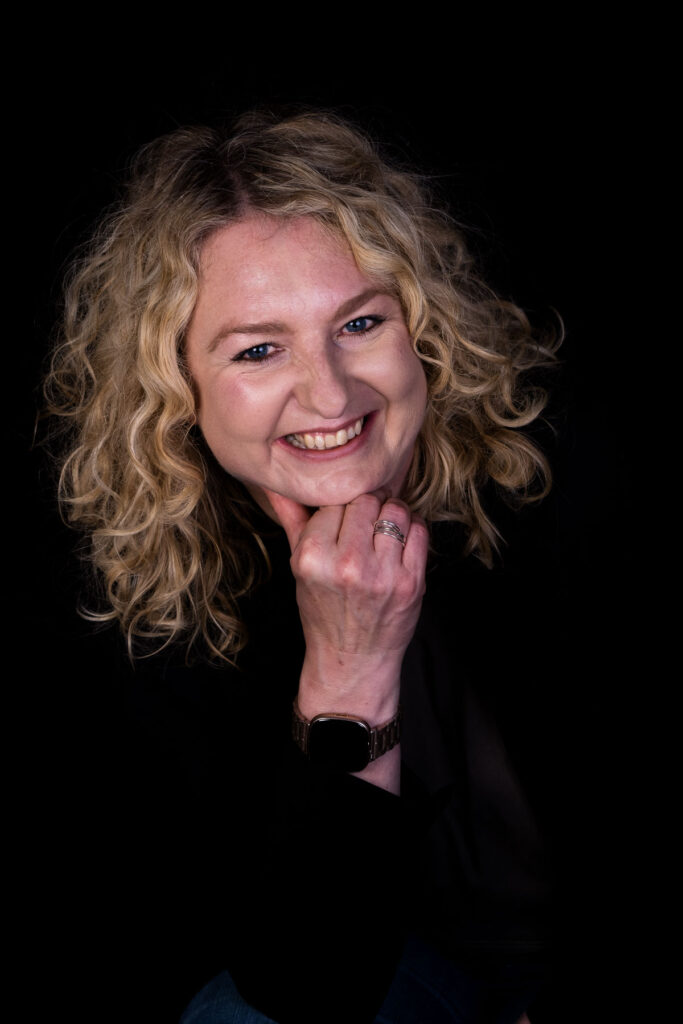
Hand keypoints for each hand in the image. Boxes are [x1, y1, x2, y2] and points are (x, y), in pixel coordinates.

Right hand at [263, 488, 428, 724]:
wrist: (352, 659)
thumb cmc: (323, 610)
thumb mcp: (299, 568)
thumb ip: (292, 520)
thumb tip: (276, 483)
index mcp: (313, 558)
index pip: (333, 502)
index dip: (338, 508)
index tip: (340, 523)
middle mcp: (348, 565)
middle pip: (366, 501)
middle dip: (365, 507)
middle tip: (363, 525)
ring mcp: (384, 574)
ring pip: (396, 510)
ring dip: (391, 514)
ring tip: (382, 530)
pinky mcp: (412, 582)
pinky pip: (419, 529)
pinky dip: (411, 528)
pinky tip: (399, 543)